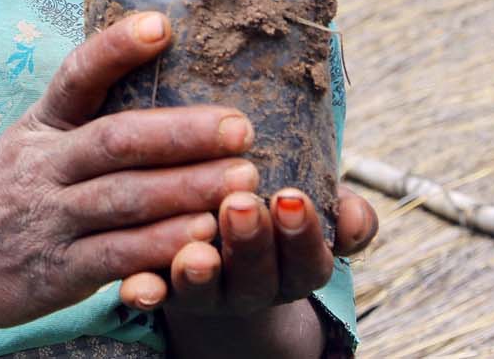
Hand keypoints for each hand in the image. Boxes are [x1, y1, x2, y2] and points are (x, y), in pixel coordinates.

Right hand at [0, 10, 256, 333]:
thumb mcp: (25, 145)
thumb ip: (78, 121)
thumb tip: (146, 69)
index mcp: (39, 127)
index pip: (76, 76)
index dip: (117, 48)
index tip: (163, 25)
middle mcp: (42, 167)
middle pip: (117, 140)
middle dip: (184, 132)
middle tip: (242, 127)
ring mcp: (47, 219)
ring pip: (125, 198)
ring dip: (190, 188)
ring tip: (244, 180)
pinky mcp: (56, 272)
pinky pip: (117, 255)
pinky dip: (163, 246)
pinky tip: (204, 237)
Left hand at [128, 182, 378, 317]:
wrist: (225, 248)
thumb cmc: (276, 214)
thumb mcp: (311, 213)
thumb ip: (344, 215)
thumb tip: (357, 215)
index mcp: (294, 270)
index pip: (307, 262)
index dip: (301, 234)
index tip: (290, 197)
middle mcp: (253, 288)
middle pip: (256, 276)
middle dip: (250, 242)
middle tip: (240, 203)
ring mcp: (207, 294)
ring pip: (204, 290)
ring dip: (199, 273)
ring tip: (196, 253)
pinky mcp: (163, 290)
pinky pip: (154, 296)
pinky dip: (146, 291)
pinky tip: (136, 286)